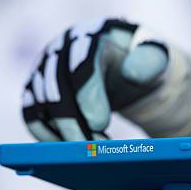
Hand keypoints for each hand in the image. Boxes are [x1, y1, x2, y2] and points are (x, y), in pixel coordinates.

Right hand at [22, 17, 190, 140]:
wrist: (128, 67)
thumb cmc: (144, 64)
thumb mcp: (158, 58)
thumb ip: (150, 61)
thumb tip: (131, 73)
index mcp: (90, 37)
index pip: (80, 65)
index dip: (88, 96)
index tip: (100, 125)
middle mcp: (60, 50)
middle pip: (54, 90)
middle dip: (73, 124)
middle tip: (95, 150)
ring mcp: (44, 71)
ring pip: (38, 106)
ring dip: (61, 134)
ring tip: (89, 153)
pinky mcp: (36, 92)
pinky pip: (32, 119)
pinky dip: (48, 137)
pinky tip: (71, 151)